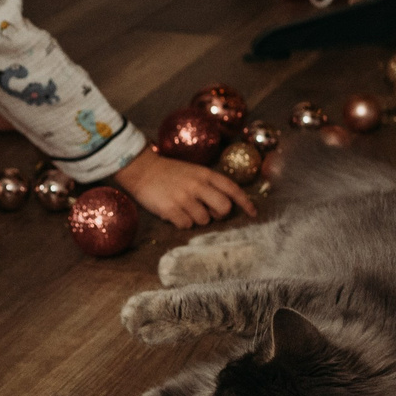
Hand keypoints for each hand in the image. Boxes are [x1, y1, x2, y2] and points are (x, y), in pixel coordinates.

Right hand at [113, 147, 255, 227]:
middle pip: (224, 208)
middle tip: (209, 213)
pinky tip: (173, 212)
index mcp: (205, 174)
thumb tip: (225, 206)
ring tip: (184, 208)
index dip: (245, 202)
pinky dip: (181, 223)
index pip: (232, 188)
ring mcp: (184, 197)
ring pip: (204, 220)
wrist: (142, 169)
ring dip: (196, 219)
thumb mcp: (193, 172)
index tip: (253, 213)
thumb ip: (209, 185)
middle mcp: (198, 185)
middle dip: (219, 215)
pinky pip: (186, 225)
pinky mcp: (171, 209)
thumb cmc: (169, 173)